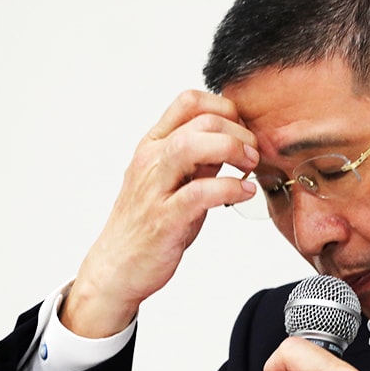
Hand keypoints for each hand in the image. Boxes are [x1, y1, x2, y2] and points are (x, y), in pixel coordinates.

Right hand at [61, 90, 258, 337]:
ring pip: (191, 146)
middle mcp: (151, 160)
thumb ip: (200, 161)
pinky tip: (244, 193)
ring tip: (248, 165)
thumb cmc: (147, 225)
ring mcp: (155, 188)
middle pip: (200, 120)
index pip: (188, 101)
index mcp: (153, 145)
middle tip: (253, 152)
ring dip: (231, 149)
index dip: (224, 108)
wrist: (116, 269)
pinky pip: (200, 193)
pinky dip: (229, 188)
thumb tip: (234, 142)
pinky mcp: (164, 219)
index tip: (242, 129)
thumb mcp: (174, 182)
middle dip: (237, 130)